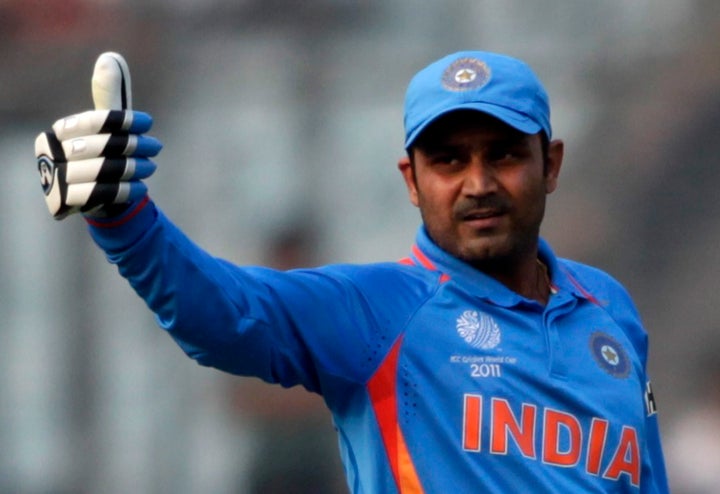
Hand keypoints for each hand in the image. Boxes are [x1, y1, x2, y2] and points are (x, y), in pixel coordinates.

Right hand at [34, 52, 161, 219]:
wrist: (100, 196)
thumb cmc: (106, 151)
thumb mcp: (109, 124)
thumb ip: (110, 95)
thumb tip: (109, 57)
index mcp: (62, 129)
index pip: (97, 121)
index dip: (124, 120)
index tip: (148, 121)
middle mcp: (54, 152)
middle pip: (102, 146)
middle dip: (135, 146)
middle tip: (156, 147)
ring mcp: (58, 178)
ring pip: (104, 171)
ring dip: (134, 169)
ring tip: (150, 167)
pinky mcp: (67, 201)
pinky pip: (103, 193)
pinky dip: (127, 189)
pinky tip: (141, 186)